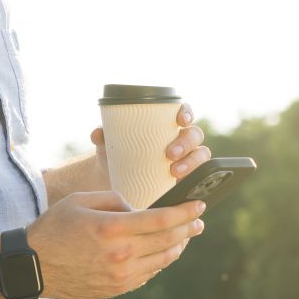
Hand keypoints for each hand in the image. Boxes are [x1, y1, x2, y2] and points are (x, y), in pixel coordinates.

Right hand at [26, 191, 206, 298]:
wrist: (32, 267)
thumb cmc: (53, 228)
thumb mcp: (79, 200)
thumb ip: (113, 199)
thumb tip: (137, 210)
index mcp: (112, 228)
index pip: (162, 219)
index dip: (185, 212)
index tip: (198, 205)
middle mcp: (121, 254)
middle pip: (168, 240)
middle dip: (188, 228)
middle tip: (198, 220)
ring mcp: (120, 275)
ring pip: (163, 260)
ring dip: (178, 246)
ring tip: (185, 236)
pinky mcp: (116, 289)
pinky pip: (148, 275)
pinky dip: (159, 262)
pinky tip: (161, 253)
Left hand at [87, 104, 212, 187]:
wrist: (114, 174)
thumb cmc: (116, 150)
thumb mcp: (109, 142)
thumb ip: (102, 135)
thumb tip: (97, 134)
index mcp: (166, 123)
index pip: (183, 112)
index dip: (187, 113)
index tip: (181, 119)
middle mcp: (180, 138)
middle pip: (194, 135)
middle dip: (186, 143)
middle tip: (170, 154)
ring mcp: (186, 158)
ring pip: (201, 155)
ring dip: (192, 163)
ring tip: (174, 172)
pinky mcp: (186, 176)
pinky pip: (199, 176)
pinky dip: (196, 179)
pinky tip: (185, 186)